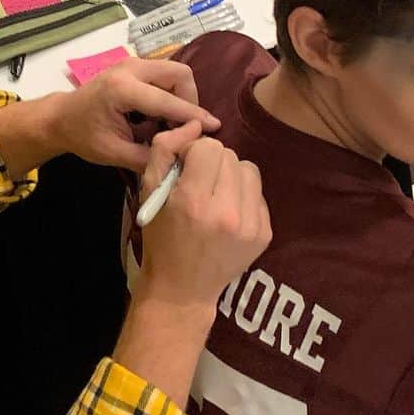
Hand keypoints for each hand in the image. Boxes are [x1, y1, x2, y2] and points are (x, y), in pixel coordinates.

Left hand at [52, 58, 220, 171]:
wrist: (61, 117)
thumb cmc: (83, 135)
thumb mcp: (114, 153)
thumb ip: (149, 157)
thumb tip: (182, 159)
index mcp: (121, 90)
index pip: (168, 101)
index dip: (194, 116)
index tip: (215, 128)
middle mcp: (130, 68)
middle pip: (180, 74)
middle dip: (190, 100)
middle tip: (186, 127)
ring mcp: (133, 63)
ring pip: (175, 72)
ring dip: (182, 96)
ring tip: (173, 123)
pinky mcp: (135, 65)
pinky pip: (165, 74)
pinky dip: (172, 92)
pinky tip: (162, 115)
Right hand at [137, 121, 271, 310]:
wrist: (182, 289)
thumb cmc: (160, 237)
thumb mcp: (148, 191)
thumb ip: (164, 149)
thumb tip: (195, 125)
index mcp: (194, 201)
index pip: (209, 147)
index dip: (193, 153)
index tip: (184, 171)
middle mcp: (227, 213)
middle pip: (230, 156)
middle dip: (212, 164)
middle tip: (198, 185)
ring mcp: (250, 226)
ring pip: (249, 170)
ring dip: (232, 176)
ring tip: (215, 196)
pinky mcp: (265, 234)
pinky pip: (259, 193)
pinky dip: (243, 197)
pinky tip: (228, 213)